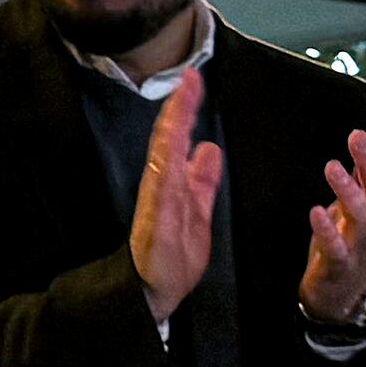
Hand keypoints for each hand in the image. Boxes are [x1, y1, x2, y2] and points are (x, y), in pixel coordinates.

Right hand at [127, 65, 221, 323]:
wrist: (157, 290)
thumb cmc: (174, 255)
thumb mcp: (198, 210)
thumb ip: (203, 180)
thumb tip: (209, 148)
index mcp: (173, 181)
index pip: (179, 137)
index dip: (186, 109)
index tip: (194, 80)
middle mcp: (163, 184)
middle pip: (170, 137)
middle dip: (180, 107)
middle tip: (190, 76)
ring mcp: (158, 198)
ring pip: (164, 152)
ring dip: (174, 124)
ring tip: (183, 97)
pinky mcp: (157, 216)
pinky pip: (161, 182)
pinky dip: (167, 158)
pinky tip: (173, 138)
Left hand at [300, 118, 365, 329]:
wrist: (343, 300)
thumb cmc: (348, 247)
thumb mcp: (357, 208)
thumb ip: (362, 175)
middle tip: (359, 136)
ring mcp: (358, 249)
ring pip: (363, 220)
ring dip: (350, 192)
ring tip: (332, 167)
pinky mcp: (338, 268)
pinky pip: (336, 250)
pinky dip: (327, 231)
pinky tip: (316, 211)